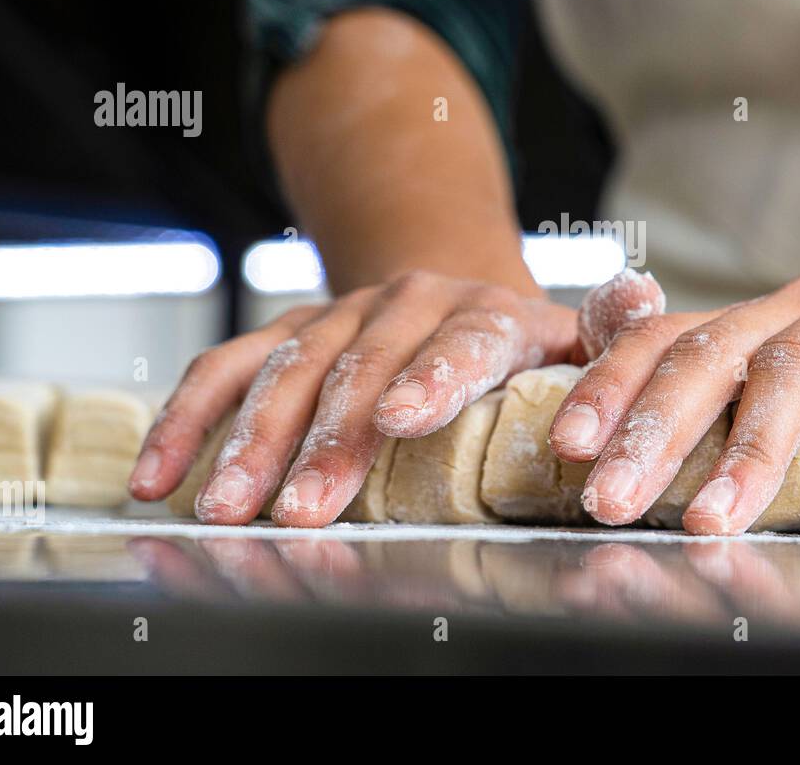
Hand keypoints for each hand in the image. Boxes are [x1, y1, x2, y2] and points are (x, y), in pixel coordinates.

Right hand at [129, 270, 578, 526]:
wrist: (443, 288)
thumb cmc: (513, 341)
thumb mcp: (568, 334)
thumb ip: (602, 329)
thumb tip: (641, 295)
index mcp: (483, 312)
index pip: (460, 340)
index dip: (432, 377)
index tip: (403, 422)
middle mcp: (405, 305)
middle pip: (359, 370)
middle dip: (327, 444)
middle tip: (300, 510)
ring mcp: (338, 316)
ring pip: (285, 370)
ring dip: (249, 440)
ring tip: (225, 508)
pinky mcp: (286, 330)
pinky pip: (225, 369)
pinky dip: (187, 421)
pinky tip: (158, 476)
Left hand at [549, 259, 799, 535]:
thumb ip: (755, 414)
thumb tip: (664, 477)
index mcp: (761, 319)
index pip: (666, 339)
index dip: (611, 386)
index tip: (567, 445)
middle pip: (712, 354)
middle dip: (654, 429)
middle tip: (612, 498)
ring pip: (794, 370)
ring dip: (751, 452)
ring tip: (715, 519)